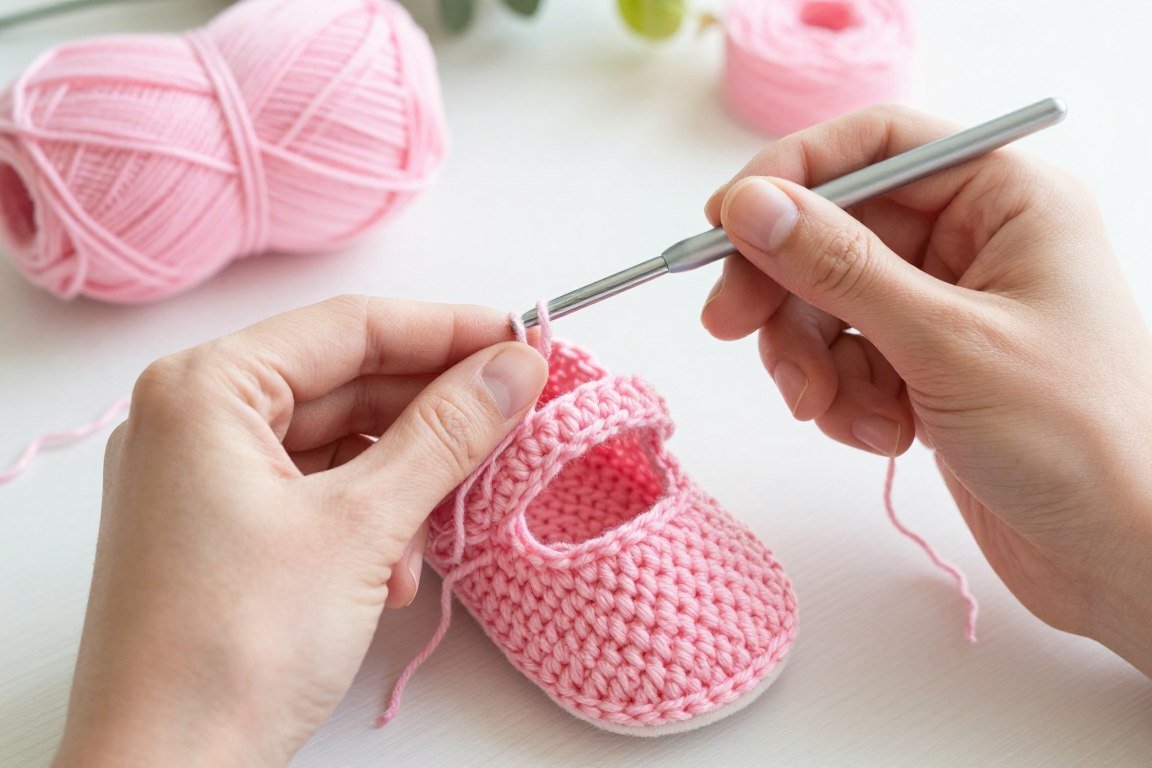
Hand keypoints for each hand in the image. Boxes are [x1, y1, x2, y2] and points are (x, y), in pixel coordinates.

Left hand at [53, 296, 547, 766]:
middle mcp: (193, 420)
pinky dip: (367, 518)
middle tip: (513, 418)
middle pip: (344, 382)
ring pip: (337, 442)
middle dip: (431, 413)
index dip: (446, 331)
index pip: (349, 328)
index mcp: (204, 390)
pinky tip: (393, 572)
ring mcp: (203, 478)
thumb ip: (445, 434)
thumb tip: (514, 368)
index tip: (522, 343)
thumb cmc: (234, 650)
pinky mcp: (221, 529)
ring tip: (448, 517)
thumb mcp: (361, 526)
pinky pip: (315, 491)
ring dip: (403, 478)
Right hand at [700, 106, 1151, 674]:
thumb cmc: (1078, 441)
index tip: (725, 222)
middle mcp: (972, 243)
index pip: (877, 145)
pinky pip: (845, 359)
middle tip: (728, 325)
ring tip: (831, 411)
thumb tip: (751, 208)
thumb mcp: (946, 344)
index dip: (793, 174)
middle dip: (781, 286)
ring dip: (811, 359)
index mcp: (1005, 201)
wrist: (1122, 558)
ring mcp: (945, 309)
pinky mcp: (924, 368)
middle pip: (836, 229)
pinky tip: (884, 437)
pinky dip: (844, 400)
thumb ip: (841, 269)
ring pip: (827, 303)